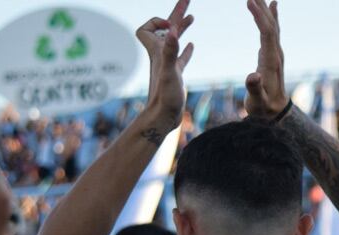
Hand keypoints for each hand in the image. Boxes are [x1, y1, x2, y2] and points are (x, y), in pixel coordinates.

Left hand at [135, 0, 194, 128]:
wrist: (163, 118)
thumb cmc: (165, 97)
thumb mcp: (170, 72)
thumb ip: (171, 51)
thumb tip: (173, 30)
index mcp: (158, 52)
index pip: (147, 28)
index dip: (157, 22)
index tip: (170, 26)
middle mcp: (161, 55)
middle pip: (165, 28)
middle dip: (175, 13)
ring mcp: (168, 64)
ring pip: (174, 40)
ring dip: (181, 27)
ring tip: (192, 16)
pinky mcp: (175, 75)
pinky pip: (180, 57)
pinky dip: (185, 49)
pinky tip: (191, 46)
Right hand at [244, 0, 289, 118]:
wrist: (275, 114)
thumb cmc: (264, 109)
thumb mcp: (257, 102)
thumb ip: (255, 89)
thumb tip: (253, 76)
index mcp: (271, 62)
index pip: (267, 33)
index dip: (259, 17)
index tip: (249, 1)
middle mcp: (276, 55)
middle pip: (271, 25)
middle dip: (262, 7)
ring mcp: (275, 54)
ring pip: (273, 26)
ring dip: (266, 9)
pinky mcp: (272, 55)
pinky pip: (273, 31)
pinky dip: (271, 17)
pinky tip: (272, 6)